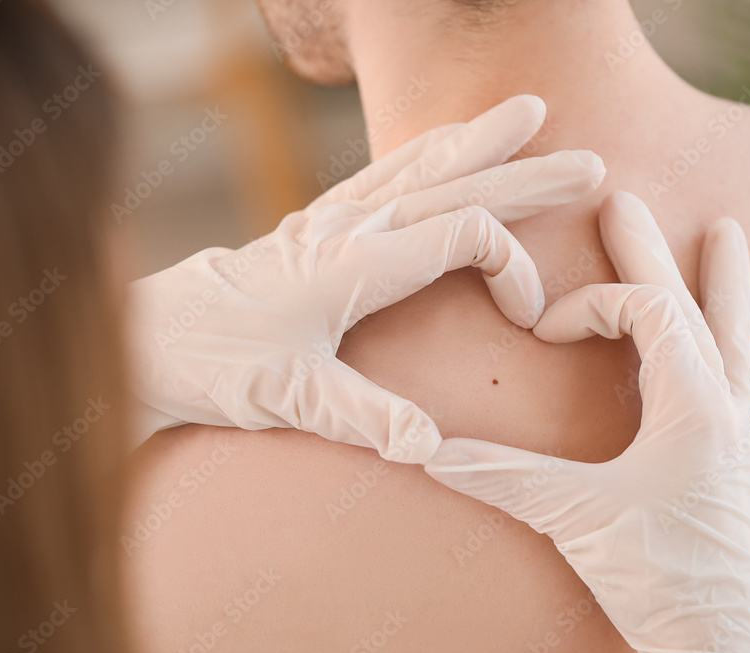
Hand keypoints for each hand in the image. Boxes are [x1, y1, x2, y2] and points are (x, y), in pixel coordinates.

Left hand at [127, 95, 605, 462]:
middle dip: (527, 174)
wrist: (158, 337)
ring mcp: (334, 218)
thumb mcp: (290, 399)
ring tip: (530, 109)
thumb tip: (429, 446)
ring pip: (423, 165)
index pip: (463, 236)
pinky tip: (450, 139)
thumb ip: (362, 417)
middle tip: (590, 162)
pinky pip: (386, 171)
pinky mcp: (321, 222)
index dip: (512, 266)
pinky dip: (429, 150)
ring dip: (482, 141)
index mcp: (355, 264)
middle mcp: (350, 228)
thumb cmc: (220, 365)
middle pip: (456, 186)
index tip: (531, 316)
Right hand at [424, 192, 749, 652]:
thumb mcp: (573, 516)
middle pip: (690, 306)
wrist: (713, 641)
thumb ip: (501, 474)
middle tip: (625, 200)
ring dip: (728, 285)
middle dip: (651, 251)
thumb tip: (427, 450)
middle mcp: (724, 407)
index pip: (645, 312)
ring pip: (738, 340)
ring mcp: (743, 435)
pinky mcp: (748, 465)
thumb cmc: (655, 574)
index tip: (545, 328)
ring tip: (730, 233)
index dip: (590, 303)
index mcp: (691, 402)